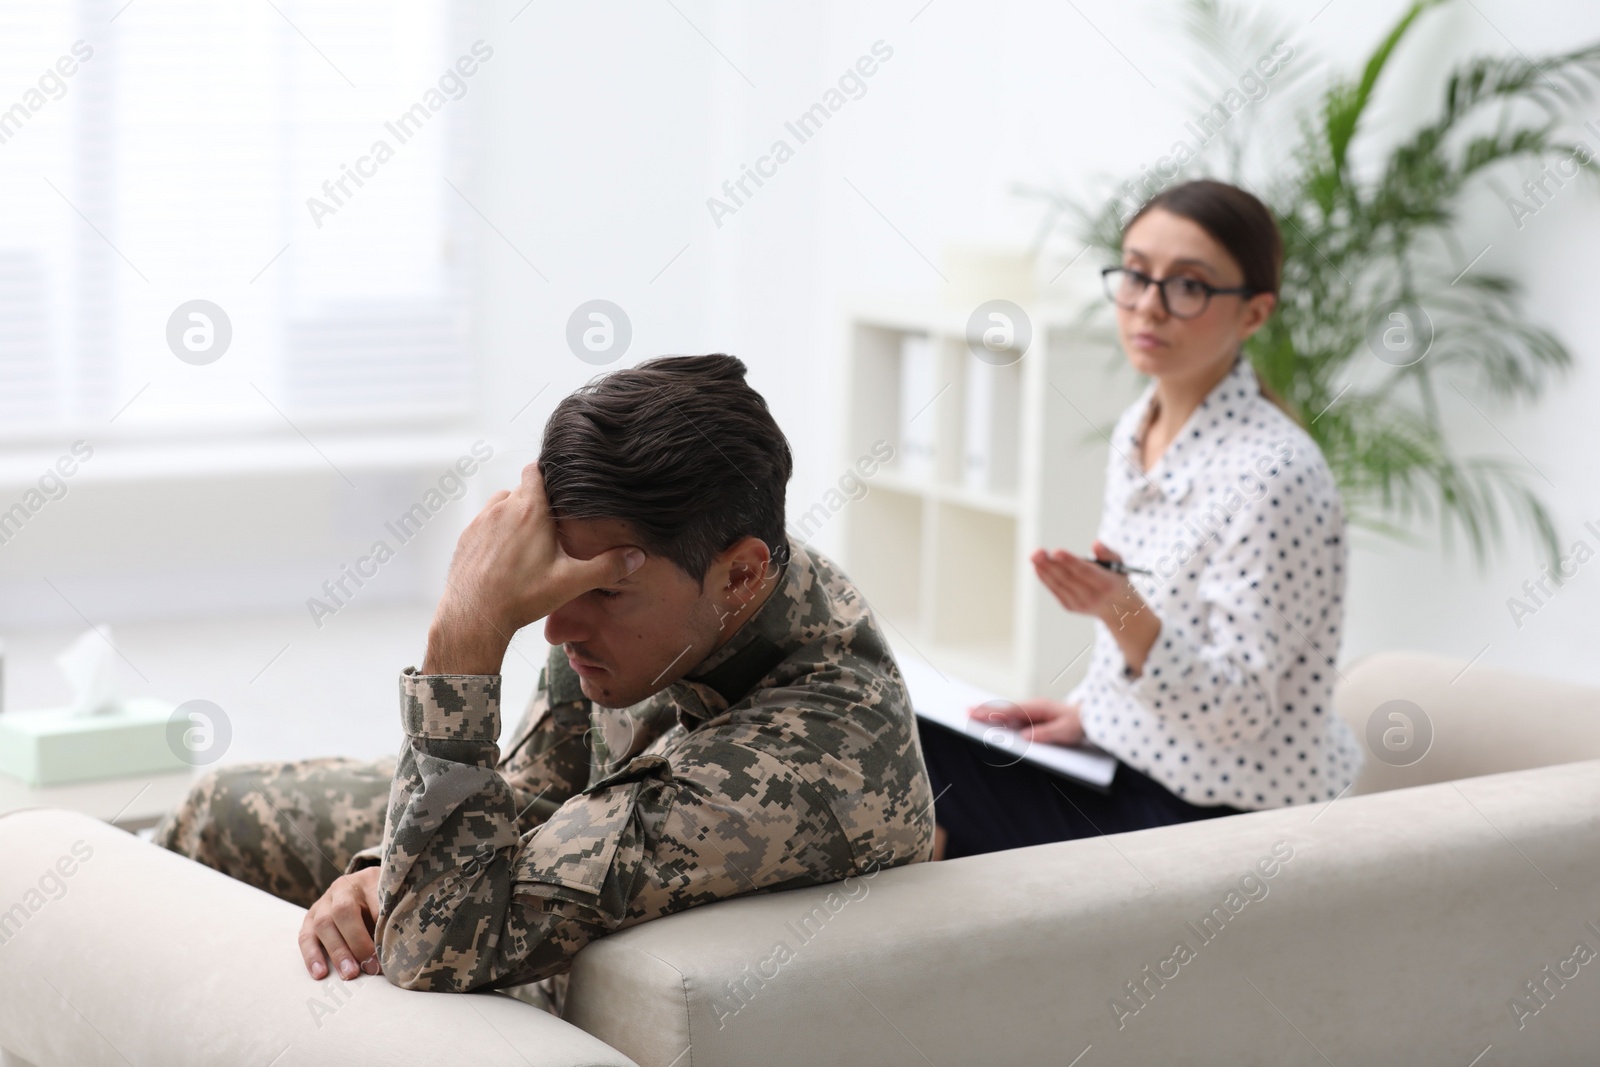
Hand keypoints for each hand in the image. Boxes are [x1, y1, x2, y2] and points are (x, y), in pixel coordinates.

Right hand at [299, 867, 381, 980]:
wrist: (362, 889)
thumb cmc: (382, 900)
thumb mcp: (392, 902)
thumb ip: (392, 920)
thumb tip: (394, 951)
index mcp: (368, 879)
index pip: (373, 902)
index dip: (381, 930)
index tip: (390, 953)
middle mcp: (342, 887)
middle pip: (343, 911)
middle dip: (357, 942)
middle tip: (371, 967)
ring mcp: (323, 901)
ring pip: (323, 924)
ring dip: (337, 952)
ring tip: (349, 974)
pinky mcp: (310, 918)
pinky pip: (305, 936)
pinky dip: (312, 956)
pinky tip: (320, 973)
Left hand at [425, 462, 644, 673]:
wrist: (474, 617)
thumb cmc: (522, 597)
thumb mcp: (571, 582)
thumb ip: (606, 567)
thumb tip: (636, 557)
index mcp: (530, 510)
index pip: (535, 470)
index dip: (548, 474)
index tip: (559, 488)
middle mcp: (502, 509)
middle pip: (521, 490)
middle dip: (535, 503)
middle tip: (551, 528)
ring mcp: (480, 522)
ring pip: (501, 506)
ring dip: (513, 517)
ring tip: (527, 543)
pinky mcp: (466, 538)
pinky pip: (484, 525)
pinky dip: (495, 534)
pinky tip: (505, 558)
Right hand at [968, 698, 1084, 746]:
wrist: (1091, 718)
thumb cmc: (1079, 724)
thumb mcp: (1065, 731)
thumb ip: (1045, 733)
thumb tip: (1024, 737)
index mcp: (1038, 707)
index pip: (1010, 711)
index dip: (992, 713)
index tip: (976, 713)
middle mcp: (1032, 707)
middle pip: (1004, 709)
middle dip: (985, 709)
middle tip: (965, 710)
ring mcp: (1032, 711)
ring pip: (1007, 712)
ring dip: (989, 713)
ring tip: (971, 714)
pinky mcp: (1033, 718)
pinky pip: (1013, 717)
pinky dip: (999, 718)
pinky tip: (989, 721)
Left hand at [1031, 540, 1140, 623]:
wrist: (1118, 609)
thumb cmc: (1116, 579)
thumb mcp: (1118, 564)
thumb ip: (1107, 553)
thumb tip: (1095, 543)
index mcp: (1107, 584)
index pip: (1086, 572)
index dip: (1070, 562)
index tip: (1056, 551)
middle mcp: (1093, 596)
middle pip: (1069, 578)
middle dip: (1051, 564)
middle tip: (1037, 552)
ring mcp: (1081, 603)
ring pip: (1060, 585)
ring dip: (1045, 570)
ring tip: (1035, 556)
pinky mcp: (1071, 606)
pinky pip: (1056, 591)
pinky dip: (1046, 579)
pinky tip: (1038, 567)